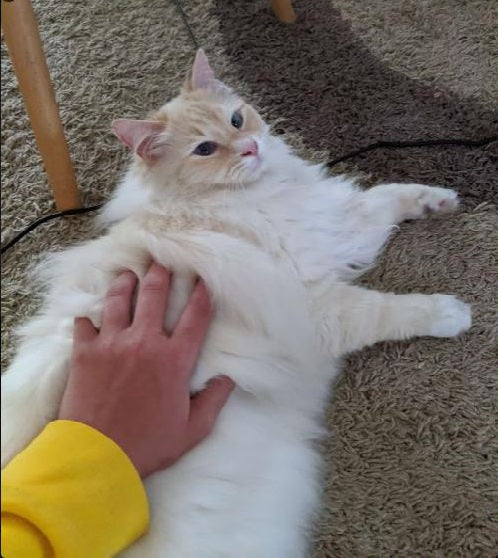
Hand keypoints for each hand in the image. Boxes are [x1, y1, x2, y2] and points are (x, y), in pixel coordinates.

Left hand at [59, 263, 234, 477]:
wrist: (97, 456)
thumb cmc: (148, 444)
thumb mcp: (192, 429)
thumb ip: (214, 400)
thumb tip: (228, 379)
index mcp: (174, 360)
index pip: (195, 316)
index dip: (201, 293)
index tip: (202, 278)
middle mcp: (145, 343)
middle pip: (154, 295)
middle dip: (160, 274)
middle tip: (161, 260)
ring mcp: (112, 344)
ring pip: (119, 300)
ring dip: (125, 283)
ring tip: (128, 273)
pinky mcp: (85, 352)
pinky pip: (84, 323)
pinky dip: (86, 316)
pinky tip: (88, 313)